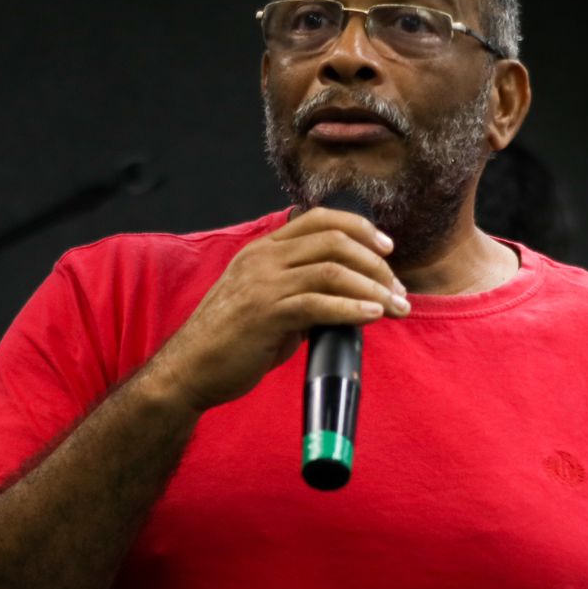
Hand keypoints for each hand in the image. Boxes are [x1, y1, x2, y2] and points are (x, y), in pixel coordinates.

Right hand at [147, 206, 408, 411]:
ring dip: (372, 287)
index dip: (359, 228)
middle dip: (375, 263)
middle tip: (397, 288)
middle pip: (334, 241)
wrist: (190, 370)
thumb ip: (302, 291)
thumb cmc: (231, 341)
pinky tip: (372, 316)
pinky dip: (351, 308)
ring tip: (396, 307)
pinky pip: (317, 304)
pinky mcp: (264, 314)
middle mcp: (263, 259)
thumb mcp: (268, 302)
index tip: (387, 249)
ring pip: (332, 270)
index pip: (319, 219)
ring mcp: (262, 284)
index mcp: (263, 250)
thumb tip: (349, 297)